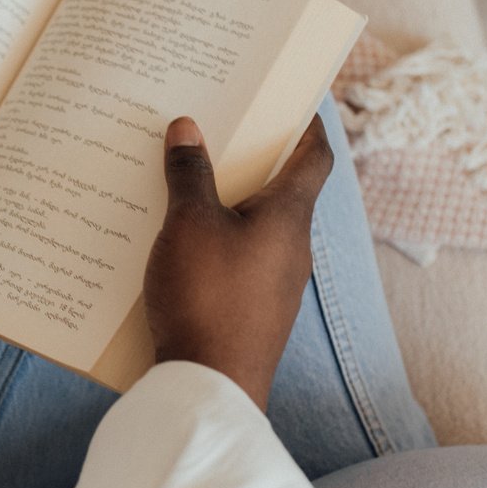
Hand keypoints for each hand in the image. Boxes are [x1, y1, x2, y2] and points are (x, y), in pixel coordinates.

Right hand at [141, 116, 332, 409]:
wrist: (210, 388)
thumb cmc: (208, 296)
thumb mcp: (189, 223)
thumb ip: (189, 173)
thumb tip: (187, 127)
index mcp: (289, 216)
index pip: (314, 156)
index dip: (303, 123)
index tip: (284, 99)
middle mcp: (292, 248)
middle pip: (278, 189)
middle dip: (246, 160)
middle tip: (210, 130)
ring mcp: (274, 284)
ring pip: (252, 228)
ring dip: (222, 203)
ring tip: (178, 180)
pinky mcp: (251, 312)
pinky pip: (235, 262)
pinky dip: (212, 243)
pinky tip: (173, 242)